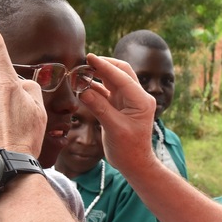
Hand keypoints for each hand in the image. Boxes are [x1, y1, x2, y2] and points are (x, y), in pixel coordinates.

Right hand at [80, 54, 156, 173]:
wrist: (134, 163)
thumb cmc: (129, 149)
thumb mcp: (114, 128)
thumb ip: (99, 108)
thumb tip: (83, 90)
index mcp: (141, 100)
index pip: (122, 77)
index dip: (105, 66)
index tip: (90, 57)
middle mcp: (137, 97)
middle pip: (120, 72)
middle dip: (103, 65)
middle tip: (84, 62)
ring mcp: (128, 101)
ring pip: (112, 80)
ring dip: (97, 75)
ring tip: (80, 71)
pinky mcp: (120, 106)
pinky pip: (106, 92)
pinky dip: (95, 87)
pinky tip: (82, 85)